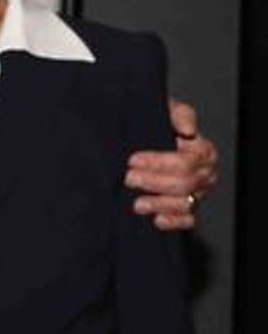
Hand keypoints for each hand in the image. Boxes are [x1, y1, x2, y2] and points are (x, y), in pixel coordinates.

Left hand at [125, 98, 219, 230]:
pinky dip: (172, 222)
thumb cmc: (158, 125)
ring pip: (185, 204)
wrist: (145, 141)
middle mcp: (204, 174)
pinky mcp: (188, 209)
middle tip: (129, 178)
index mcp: (203, 151)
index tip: (133, 159)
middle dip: (154, 182)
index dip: (158, 162)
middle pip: (185, 183)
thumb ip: (179, 114)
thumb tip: (188, 129)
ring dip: (160, 204)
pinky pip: (187, 221)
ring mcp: (197, 193)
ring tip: (137, 203)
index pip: (186, 161)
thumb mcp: (165, 111)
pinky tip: (155, 219)